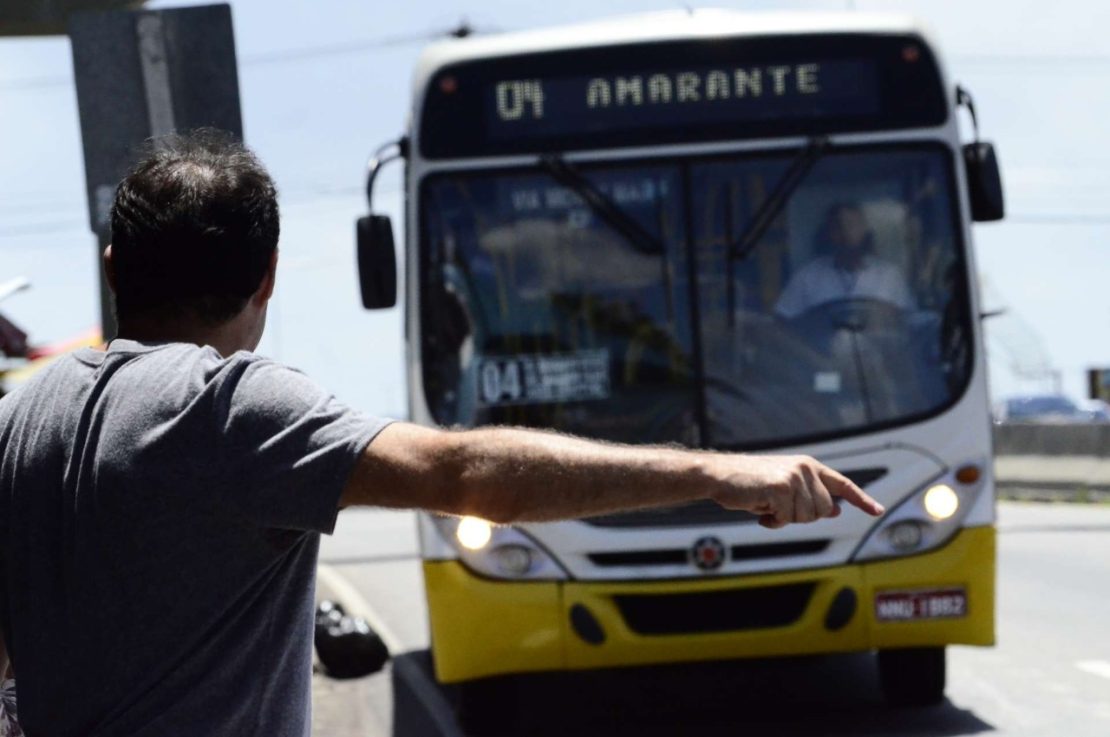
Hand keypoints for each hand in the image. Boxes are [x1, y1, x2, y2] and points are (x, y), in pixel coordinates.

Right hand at [711, 454, 884, 528]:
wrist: (720, 475)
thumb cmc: (750, 483)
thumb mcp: (784, 488)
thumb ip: (810, 497)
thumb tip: (835, 510)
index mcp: (809, 466)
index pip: (842, 484)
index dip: (861, 499)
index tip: (878, 511)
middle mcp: (805, 469)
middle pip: (822, 510)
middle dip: (800, 516)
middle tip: (777, 507)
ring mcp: (794, 477)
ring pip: (805, 517)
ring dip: (784, 519)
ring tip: (766, 504)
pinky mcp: (781, 487)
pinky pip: (786, 518)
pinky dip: (772, 520)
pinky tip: (760, 508)